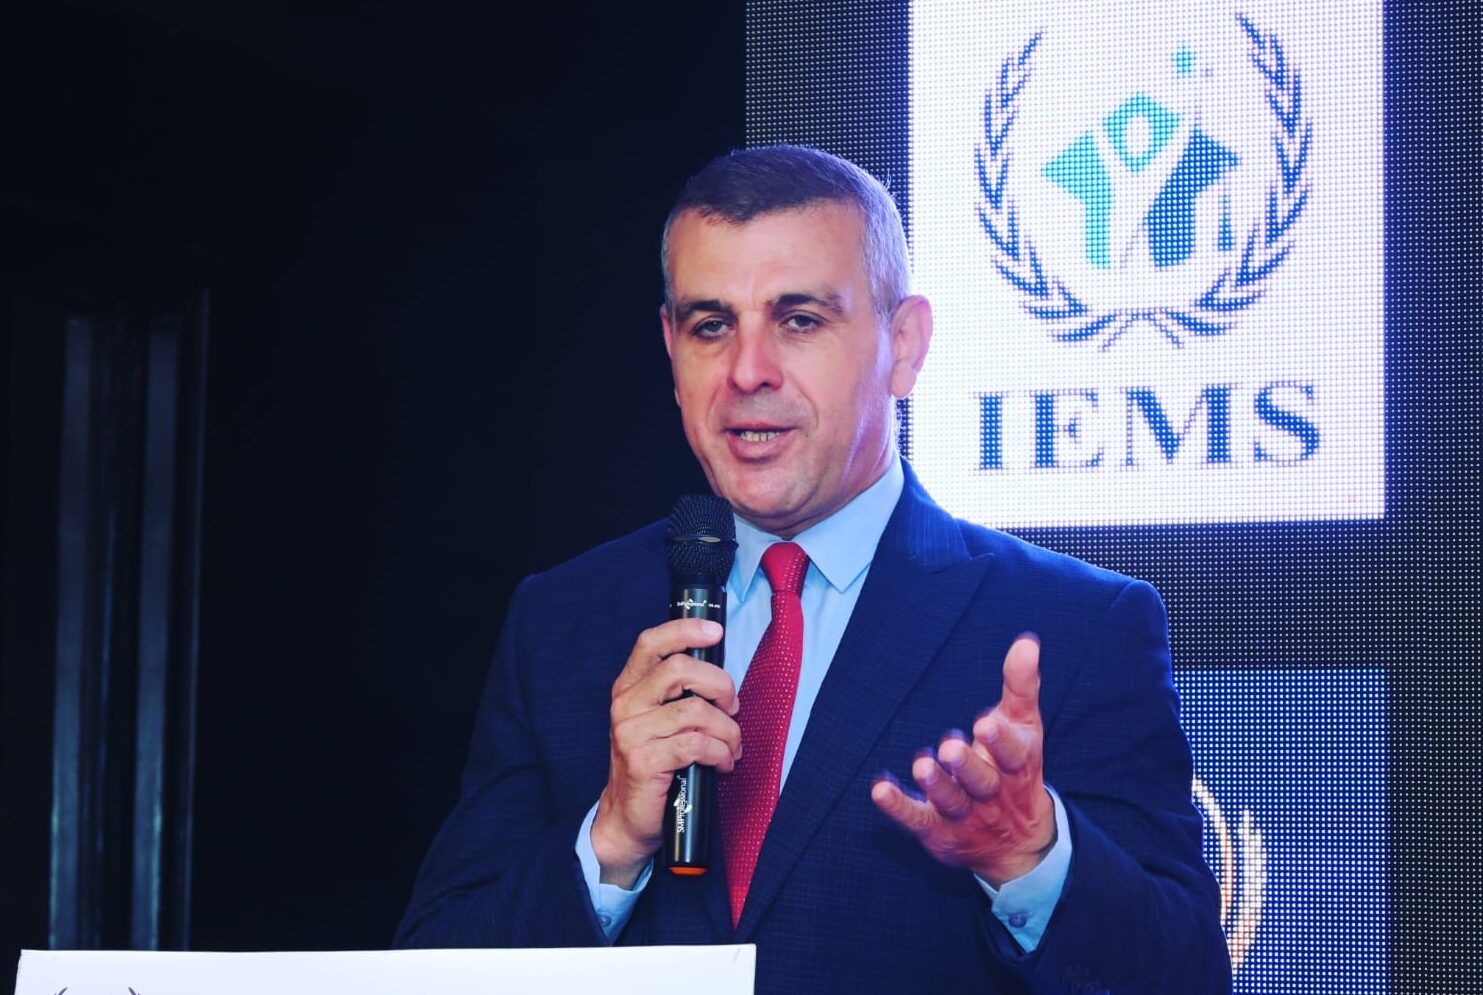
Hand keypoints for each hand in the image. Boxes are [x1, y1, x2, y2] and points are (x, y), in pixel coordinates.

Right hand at [590, 618, 740, 887]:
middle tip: (733, 708)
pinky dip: (720, 753)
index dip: (684, 630)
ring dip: (727, 731)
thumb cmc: (654, 765)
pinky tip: (722, 764)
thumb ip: (679, 695)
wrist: (628, 819)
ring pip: (696, 711)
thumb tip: (722, 679)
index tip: (715, 631)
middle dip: (720, 685)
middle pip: (680, 669)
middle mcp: (626, 705)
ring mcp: (632, 733)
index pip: (651, 643)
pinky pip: (697, 745)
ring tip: (731, 747)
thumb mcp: (659, 722)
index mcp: (629, 688)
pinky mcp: (644, 762)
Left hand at [871, 633, 1054, 886]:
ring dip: (937, 785)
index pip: (1013, 755)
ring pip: (952, 801)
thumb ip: (1022, 686)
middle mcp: (992, 793)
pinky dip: (898, 806)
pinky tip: (880, 790)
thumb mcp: (1024, 727)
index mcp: (1017, 767)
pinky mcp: (937, 829)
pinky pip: (916, 819)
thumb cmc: (1015, 769)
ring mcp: (965, 814)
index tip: (985, 723)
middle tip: (950, 748)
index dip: (1000, 741)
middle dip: (967, 766)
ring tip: (922, 764)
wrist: (1019, 843)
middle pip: (981, 782)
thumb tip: (1027, 641)